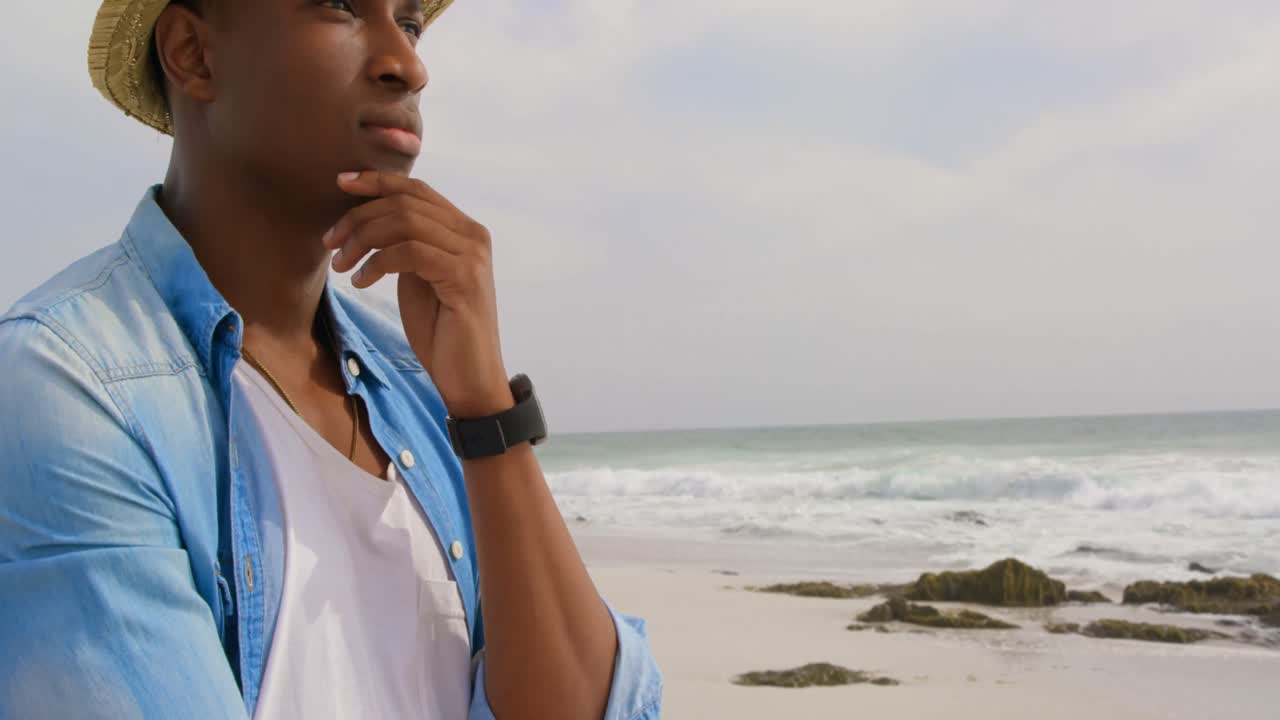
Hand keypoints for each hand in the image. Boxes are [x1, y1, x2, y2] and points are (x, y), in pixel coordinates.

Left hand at [324, 170, 512, 417]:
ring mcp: (471, 255)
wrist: (469, 377)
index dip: (377, 180)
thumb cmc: (441, 331)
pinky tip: (361, 282)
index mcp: (465, 230)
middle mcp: (473, 235)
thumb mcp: (419, 277)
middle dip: (359, 216)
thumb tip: (371, 218)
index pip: (417, 188)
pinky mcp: (463, 278)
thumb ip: (407, 245)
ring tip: (341, 266)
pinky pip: (409, 252)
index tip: (340, 183)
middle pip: (406, 201)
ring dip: (363, 239)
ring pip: (405, 222)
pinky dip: (377, 263)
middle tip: (330, 242)